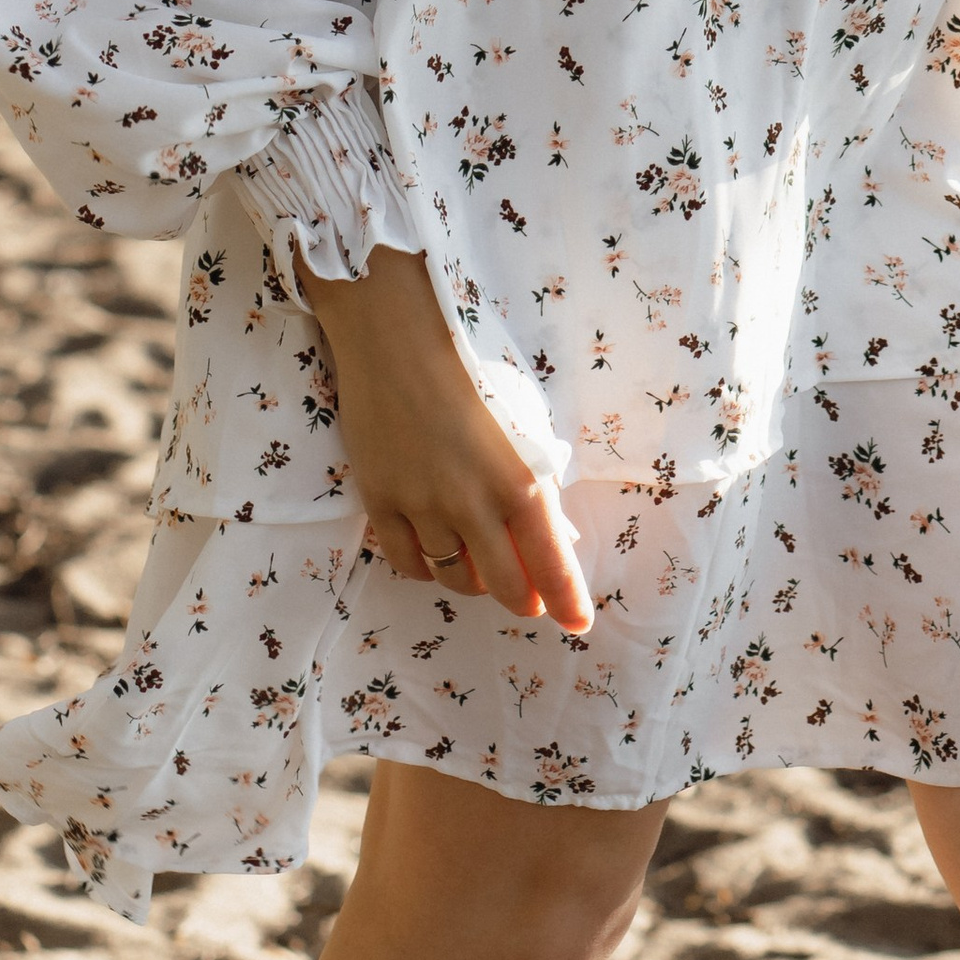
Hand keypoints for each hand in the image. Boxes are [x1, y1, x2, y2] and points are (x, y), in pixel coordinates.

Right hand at [308, 246, 592, 633]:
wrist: (395, 336)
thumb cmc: (469, 367)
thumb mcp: (519, 419)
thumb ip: (531, 474)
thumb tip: (545, 527)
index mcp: (518, 478)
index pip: (550, 561)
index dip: (566, 600)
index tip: (579, 623)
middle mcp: (472, 504)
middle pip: (502, 586)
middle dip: (520, 599)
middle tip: (527, 597)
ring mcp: (422, 508)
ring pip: (453, 578)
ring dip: (473, 580)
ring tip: (479, 561)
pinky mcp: (381, 503)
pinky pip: (408, 563)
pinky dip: (426, 567)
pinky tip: (435, 550)